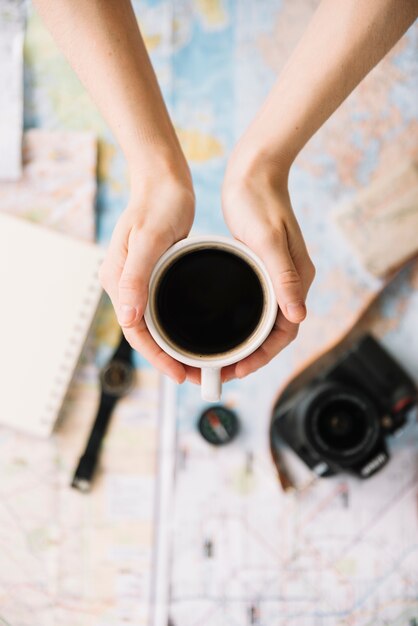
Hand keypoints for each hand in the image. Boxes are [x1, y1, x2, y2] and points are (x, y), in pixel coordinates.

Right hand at [99, 170, 195, 382]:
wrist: (162, 180)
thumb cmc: (157, 204)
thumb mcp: (149, 240)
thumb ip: (136, 278)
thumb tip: (128, 319)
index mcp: (118, 280)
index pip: (135, 331)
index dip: (156, 357)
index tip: (179, 374)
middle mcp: (125, 284)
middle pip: (143, 332)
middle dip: (165, 357)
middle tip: (193, 374)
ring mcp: (138, 279)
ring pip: (153, 322)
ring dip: (171, 344)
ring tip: (195, 360)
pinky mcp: (153, 273)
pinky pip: (161, 307)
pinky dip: (175, 324)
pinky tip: (192, 331)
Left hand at [220, 153, 314, 381]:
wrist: (254, 173)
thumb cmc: (260, 202)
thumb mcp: (268, 240)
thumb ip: (283, 277)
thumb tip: (299, 315)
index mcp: (297, 278)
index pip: (287, 329)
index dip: (264, 354)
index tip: (240, 368)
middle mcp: (289, 281)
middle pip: (275, 331)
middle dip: (253, 355)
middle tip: (225, 370)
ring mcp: (275, 275)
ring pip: (263, 321)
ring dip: (246, 342)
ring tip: (222, 357)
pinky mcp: (261, 268)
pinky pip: (255, 304)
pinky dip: (241, 322)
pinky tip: (223, 327)